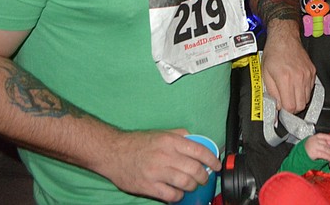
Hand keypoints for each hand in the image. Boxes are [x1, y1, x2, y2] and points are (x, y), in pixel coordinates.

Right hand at [96, 129, 220, 203]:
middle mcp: (165, 156)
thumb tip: (196, 139)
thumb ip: (179, 135)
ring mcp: (156, 172)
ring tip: (192, 185)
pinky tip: (178, 193)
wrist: (112, 152)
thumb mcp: (161, 133)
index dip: (212, 159)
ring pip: (185, 183)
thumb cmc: (137, 143)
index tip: (216, 166)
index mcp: (170, 141)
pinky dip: (178, 196)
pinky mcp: (148, 186)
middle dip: (204, 176)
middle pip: (194, 169)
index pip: (199, 150)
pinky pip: (171, 195)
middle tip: (204, 178)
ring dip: (192, 186)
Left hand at [261, 20, 315, 112]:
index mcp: (285, 79)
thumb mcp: (265, 73)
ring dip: (299, 99)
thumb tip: (277, 106)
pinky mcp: (312, 71)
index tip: (281, 108)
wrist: (284, 38)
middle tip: (286, 102)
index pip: (290, 106)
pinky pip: (311, 88)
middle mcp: (298, 78)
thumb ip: (271, 92)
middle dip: (293, 107)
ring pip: (307, 98)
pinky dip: (304, 90)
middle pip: (301, 105)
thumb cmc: (274, 53)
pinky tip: (296, 83)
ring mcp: (307, 75)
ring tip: (290, 91)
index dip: (285, 110)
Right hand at [303, 133, 329, 161]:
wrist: (298, 157)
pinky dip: (328, 157)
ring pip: (325, 148)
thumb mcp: (312, 144)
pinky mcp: (314, 153)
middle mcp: (314, 140)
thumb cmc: (305, 151)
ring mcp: (314, 146)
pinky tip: (329, 159)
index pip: (323, 135)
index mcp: (313, 137)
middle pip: (325, 143)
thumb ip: (321, 142)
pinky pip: (323, 154)